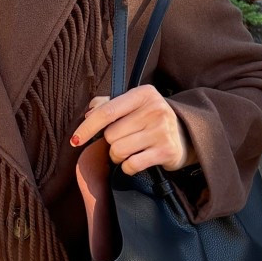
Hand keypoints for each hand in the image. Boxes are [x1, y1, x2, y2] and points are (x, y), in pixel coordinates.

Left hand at [71, 87, 194, 174]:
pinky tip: (137, 161)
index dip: (87, 127)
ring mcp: (162, 130)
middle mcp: (155, 109)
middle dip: (111, 143)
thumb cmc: (152, 120)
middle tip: (124, 140)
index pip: (107, 111)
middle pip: (111, 135)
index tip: (75, 140)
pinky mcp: (166, 151)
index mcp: (143, 94)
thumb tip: (87, 113)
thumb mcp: (134, 105)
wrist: (187, 136)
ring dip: (118, 156)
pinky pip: (131, 165)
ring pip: (118, 150)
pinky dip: (128, 167)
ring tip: (131, 151)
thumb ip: (108, 104)